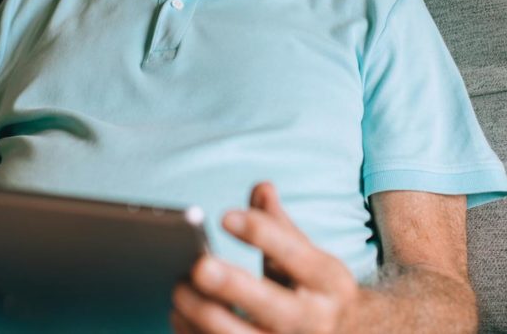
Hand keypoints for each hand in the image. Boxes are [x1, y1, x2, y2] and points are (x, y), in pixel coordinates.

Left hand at [171, 182, 359, 332]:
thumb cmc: (314, 291)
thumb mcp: (309, 256)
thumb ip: (279, 225)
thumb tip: (261, 187)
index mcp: (328, 280)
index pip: (293, 252)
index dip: (259, 232)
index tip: (224, 216)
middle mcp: (314, 319)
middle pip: (269, 305)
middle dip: (230, 286)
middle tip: (197, 266)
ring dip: (203, 315)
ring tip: (179, 290)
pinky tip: (181, 317)